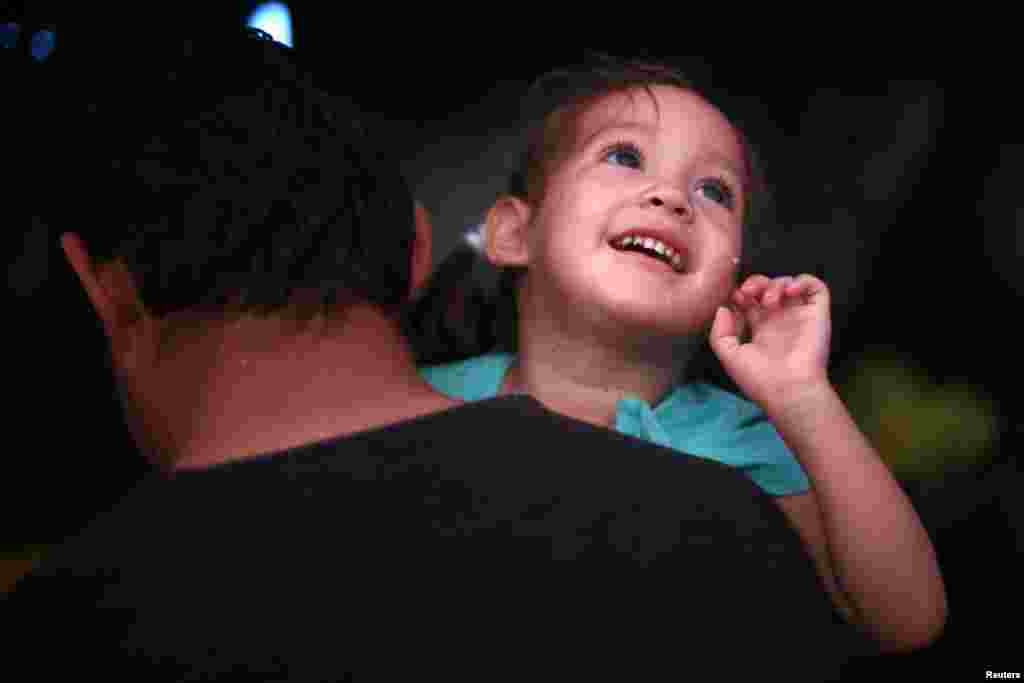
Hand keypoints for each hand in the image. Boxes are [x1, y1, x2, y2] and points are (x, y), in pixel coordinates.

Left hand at [709, 274, 831, 409]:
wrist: (789, 390)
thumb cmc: (759, 378)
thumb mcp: (730, 356)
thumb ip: (720, 332)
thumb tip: (723, 308)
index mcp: (760, 330)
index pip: (750, 301)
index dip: (742, 293)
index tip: (736, 298)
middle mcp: (780, 320)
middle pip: (767, 288)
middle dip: (755, 283)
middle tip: (749, 292)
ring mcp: (799, 316)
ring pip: (789, 284)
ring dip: (776, 283)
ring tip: (769, 301)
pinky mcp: (817, 314)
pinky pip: (816, 287)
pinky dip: (803, 281)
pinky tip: (790, 292)